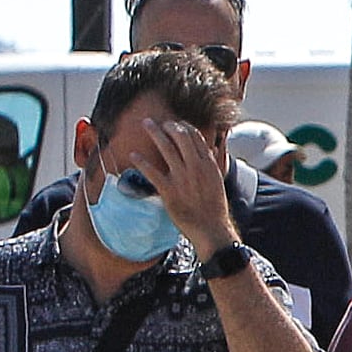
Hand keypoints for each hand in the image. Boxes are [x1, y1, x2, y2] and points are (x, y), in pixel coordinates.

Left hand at [134, 116, 237, 254]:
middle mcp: (196, 167)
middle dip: (169, 126)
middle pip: (181, 138)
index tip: (176, 125)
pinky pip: (152, 172)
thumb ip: (212, 163)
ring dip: (155, 133)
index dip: (184, 128)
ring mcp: (182, 178)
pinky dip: (142, 162)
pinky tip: (134, 155)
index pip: (196, 138)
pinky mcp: (169, 191)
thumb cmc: (214, 207)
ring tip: (146, 124)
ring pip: (167, 149)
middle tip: (159, 123)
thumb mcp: (217, 180)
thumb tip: (210, 150)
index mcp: (208, 164)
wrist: (211, 228)